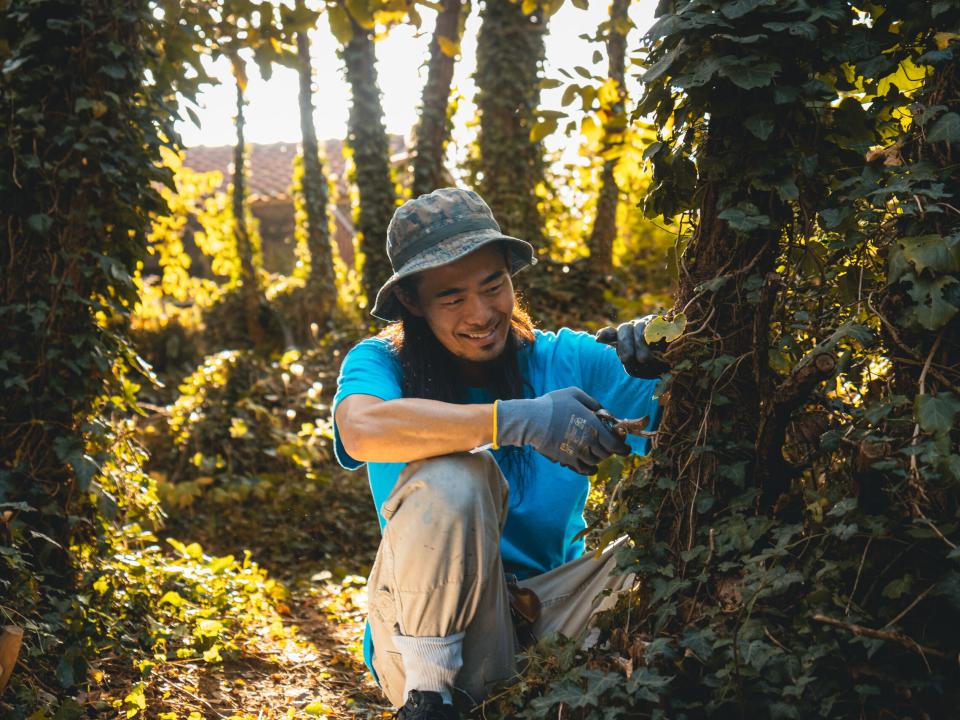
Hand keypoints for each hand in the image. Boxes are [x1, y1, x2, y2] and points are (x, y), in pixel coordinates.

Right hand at [497, 387, 630, 474]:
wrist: (531, 421)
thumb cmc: (552, 405)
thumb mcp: (575, 394)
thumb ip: (593, 403)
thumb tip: (605, 413)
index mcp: (593, 425)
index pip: (615, 443)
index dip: (623, 448)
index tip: (626, 448)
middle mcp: (588, 441)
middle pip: (607, 453)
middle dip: (610, 449)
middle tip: (609, 445)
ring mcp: (578, 452)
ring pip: (596, 461)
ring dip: (599, 457)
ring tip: (596, 450)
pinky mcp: (567, 460)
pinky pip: (584, 469)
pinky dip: (590, 468)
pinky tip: (591, 466)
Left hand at [595, 315, 668, 378]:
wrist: (679, 360)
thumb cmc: (654, 366)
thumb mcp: (638, 369)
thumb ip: (630, 364)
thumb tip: (630, 358)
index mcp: (625, 338)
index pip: (612, 333)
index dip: (606, 334)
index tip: (599, 339)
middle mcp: (634, 328)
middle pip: (624, 329)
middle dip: (624, 345)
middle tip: (626, 359)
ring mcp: (648, 323)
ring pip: (638, 327)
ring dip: (639, 344)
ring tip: (643, 360)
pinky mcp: (663, 322)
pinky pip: (656, 325)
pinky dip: (654, 334)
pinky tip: (657, 342)